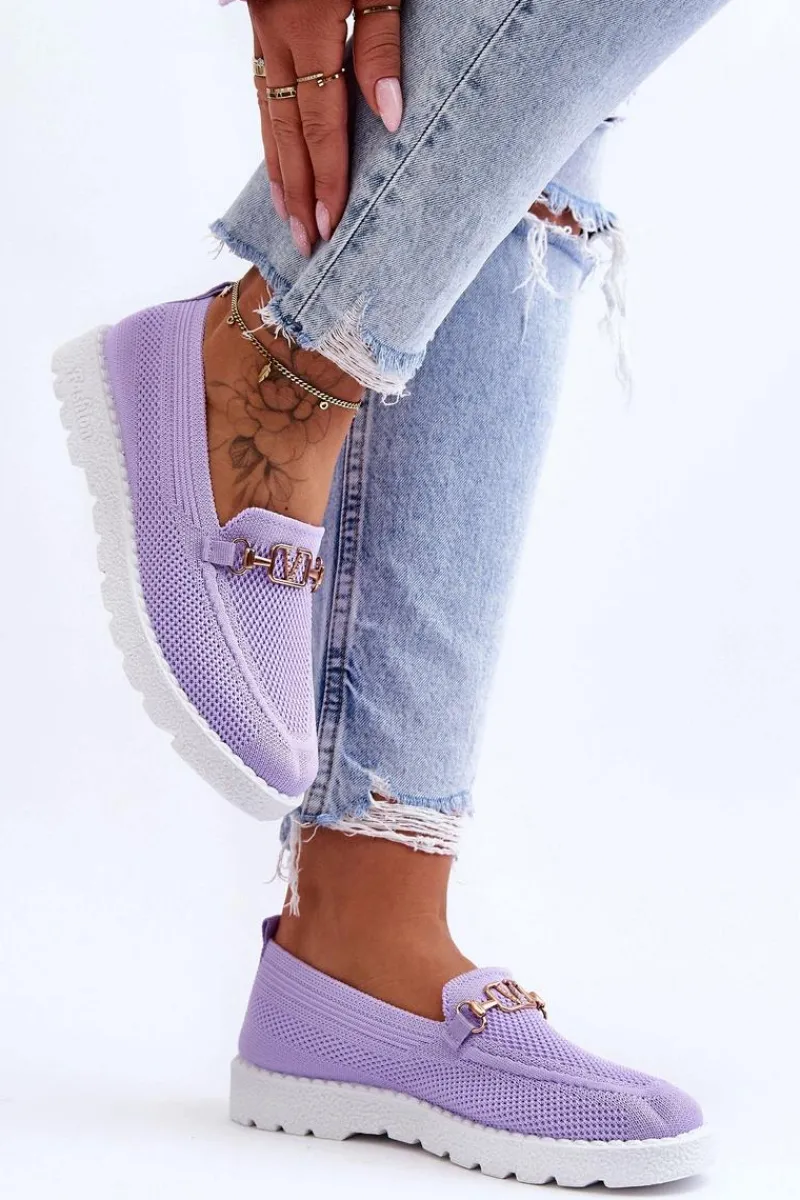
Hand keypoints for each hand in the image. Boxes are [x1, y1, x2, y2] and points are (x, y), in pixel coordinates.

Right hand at [249, 0, 402, 255]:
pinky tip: (277, 153)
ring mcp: (262, 28)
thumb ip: (381, 44)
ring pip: (267, 112)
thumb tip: (388, 116)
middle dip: (295, 192)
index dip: (325, 176)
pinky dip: (269, 129)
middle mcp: (276, 34)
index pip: (319, 122)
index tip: (329, 222)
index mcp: (307, 26)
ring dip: (277, 168)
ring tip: (286, 214)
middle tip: (304, 241)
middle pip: (286, 130)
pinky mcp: (261, 18)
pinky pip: (262, 87)